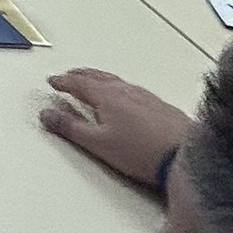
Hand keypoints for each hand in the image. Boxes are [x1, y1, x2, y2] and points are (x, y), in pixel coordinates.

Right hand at [41, 67, 190, 188]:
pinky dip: (120, 87)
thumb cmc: (140, 151)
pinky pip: (132, 89)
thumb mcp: (98, 143)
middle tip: (69, 75)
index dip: (63, 82)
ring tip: (93, 82)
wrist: (185, 156)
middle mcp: (126, 91)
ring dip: (100, 79)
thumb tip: (46, 113)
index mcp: (107, 97)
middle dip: (81, 75)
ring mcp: (146, 97)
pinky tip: (125, 96)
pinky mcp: (161, 107)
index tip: (52, 81)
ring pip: (117, 82)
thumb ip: (70, 128)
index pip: (79, 84)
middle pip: (98, 78)